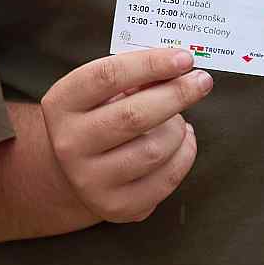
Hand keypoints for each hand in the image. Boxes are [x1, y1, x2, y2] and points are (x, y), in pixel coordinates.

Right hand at [40, 47, 210, 223]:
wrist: (72, 170)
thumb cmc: (96, 116)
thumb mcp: (101, 90)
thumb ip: (135, 76)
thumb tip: (180, 67)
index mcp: (62, 104)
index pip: (107, 76)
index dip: (150, 64)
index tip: (184, 58)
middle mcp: (69, 144)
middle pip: (133, 116)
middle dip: (176, 94)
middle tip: (201, 81)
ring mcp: (91, 180)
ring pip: (155, 150)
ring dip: (179, 128)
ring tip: (178, 120)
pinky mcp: (117, 206)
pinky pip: (166, 179)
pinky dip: (185, 154)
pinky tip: (183, 142)